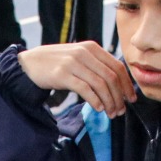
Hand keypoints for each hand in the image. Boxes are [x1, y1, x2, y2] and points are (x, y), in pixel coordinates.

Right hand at [16, 42, 135, 114]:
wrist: (29, 64)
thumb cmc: (56, 64)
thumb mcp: (78, 58)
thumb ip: (95, 65)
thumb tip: (117, 85)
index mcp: (92, 47)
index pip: (117, 66)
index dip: (127, 84)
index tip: (131, 98)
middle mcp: (84, 53)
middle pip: (111, 77)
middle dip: (119, 96)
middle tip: (121, 111)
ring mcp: (73, 63)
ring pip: (100, 84)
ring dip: (109, 101)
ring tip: (110, 113)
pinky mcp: (62, 74)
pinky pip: (85, 89)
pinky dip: (95, 101)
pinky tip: (98, 109)